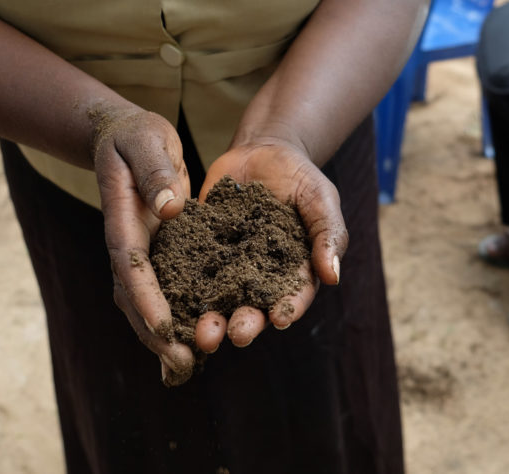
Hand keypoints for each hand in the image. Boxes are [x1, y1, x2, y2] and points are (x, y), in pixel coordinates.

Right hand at [91, 107, 193, 385]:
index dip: (147, 299)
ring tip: (186, 369)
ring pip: (142, 304)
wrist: (124, 139)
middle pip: (133, 297)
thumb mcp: (147, 141)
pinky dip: (170, 322)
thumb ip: (155, 170)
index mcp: (123, 220)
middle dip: (154, 334)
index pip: (131, 265)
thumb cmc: (136, 136)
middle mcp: (127, 244)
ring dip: (161, 338)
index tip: (164, 329)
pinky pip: (160, 293)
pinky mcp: (155, 256)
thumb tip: (169, 207)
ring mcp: (139, 254)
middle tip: (181, 365)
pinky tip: (191, 347)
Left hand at [192, 137, 347, 351]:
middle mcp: (260, 277)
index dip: (287, 308)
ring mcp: (229, 266)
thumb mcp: (321, 199)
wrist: (261, 152)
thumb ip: (328, 234)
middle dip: (246, 323)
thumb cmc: (301, 178)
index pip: (293, 296)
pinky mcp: (202, 250)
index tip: (279, 319)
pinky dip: (183, 287)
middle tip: (236, 335)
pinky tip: (174, 299)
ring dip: (212, 319)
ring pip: (220, 299)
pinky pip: (191, 270)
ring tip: (204, 334)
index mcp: (294, 271)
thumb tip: (333, 276)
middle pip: (254, 307)